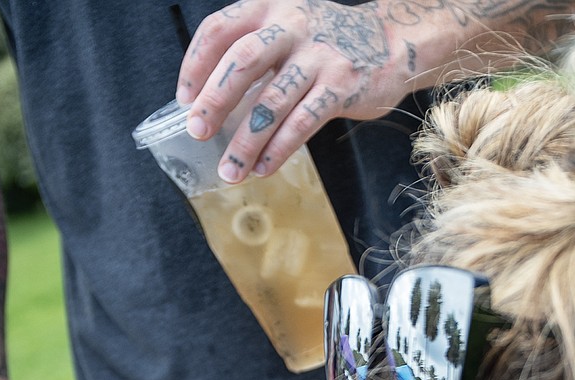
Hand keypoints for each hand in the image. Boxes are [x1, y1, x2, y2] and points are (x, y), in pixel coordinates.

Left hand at [176, 0, 406, 180]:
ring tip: (230, 169)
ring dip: (246, 141)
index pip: (220, 29)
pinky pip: (302, 122)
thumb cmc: (328, 42)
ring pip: (272, 102)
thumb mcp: (287, 29)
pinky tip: (263, 167)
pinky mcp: (341, 86)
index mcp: (269, 8)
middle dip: (215, 101)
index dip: (195, 64)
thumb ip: (254, 52)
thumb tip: (213, 101)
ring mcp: (318, 55)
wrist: (390, 41)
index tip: (184, 99)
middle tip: (198, 131)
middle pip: (242, 61)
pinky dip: (279, 149)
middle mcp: (291, 25)